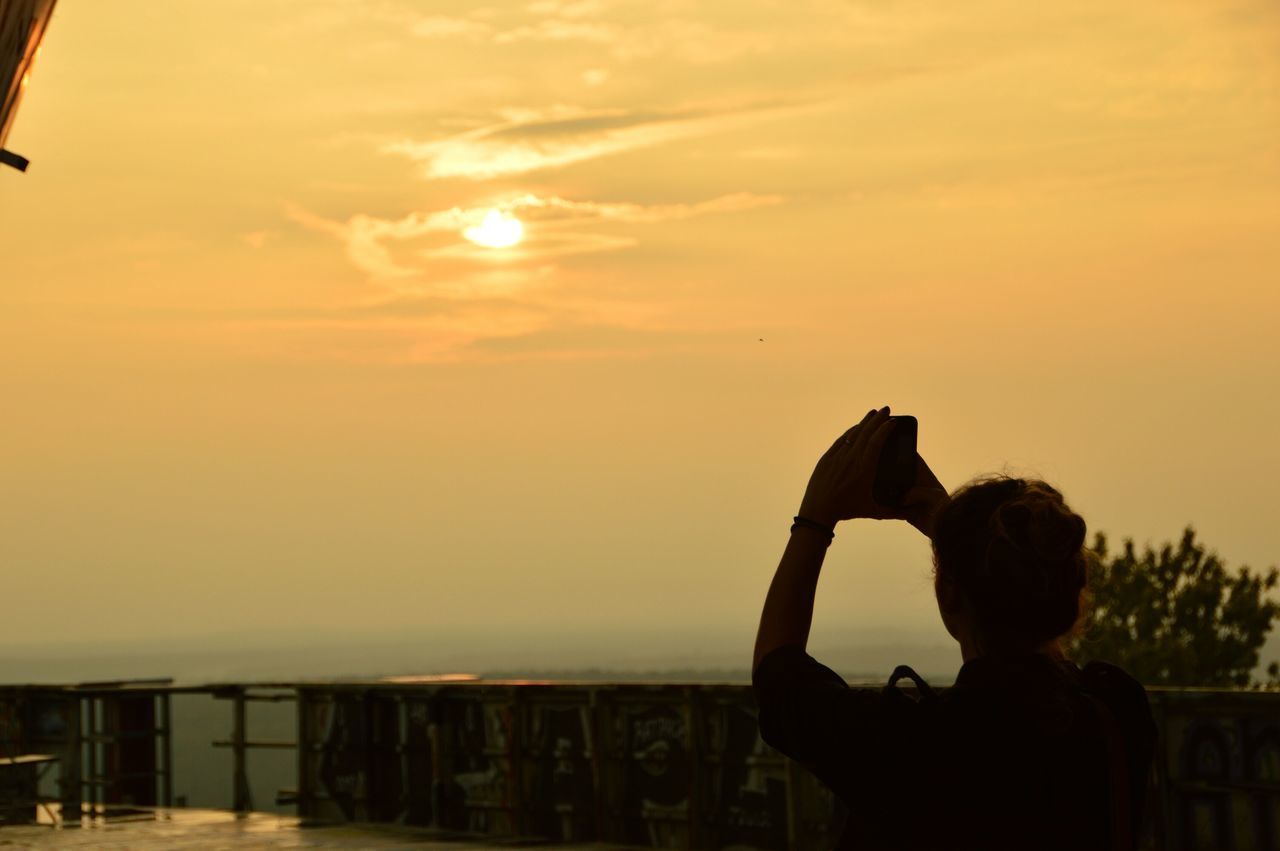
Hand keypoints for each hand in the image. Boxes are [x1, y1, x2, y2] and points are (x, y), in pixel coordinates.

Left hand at [797, 407, 950, 537]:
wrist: (817, 511)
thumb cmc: (847, 511)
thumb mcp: (873, 511)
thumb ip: (894, 512)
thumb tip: (911, 513)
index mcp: (864, 469)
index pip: (876, 443)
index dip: (885, 430)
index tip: (893, 421)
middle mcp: (851, 459)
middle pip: (865, 433)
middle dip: (877, 419)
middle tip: (886, 409)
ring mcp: (837, 457)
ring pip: (852, 434)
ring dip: (864, 422)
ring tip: (873, 413)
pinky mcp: (827, 458)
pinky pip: (841, 440)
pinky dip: (850, 431)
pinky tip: (856, 427)